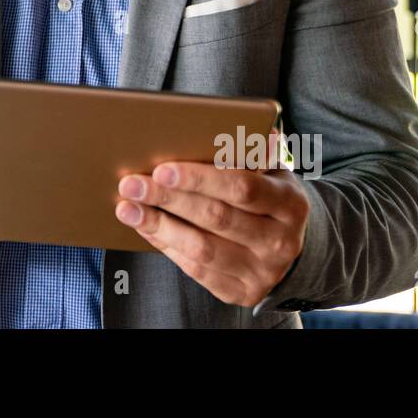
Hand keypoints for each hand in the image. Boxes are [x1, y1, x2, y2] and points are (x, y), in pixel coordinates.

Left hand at [114, 132, 309, 306]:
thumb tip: (218, 124)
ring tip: (127, 208)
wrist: (290, 246)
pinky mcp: (242, 292)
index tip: (162, 169)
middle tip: (132, 184)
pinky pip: (196, 270)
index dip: (200, 178)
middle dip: (169, 199)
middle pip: (217, 217)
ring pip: (202, 249)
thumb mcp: (269, 171)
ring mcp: (263, 272)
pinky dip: (166, 246)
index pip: (242, 187)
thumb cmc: (266, 194)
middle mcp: (281, 241)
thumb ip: (247, 152)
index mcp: (289, 203)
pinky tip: (145, 227)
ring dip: (159, 226)